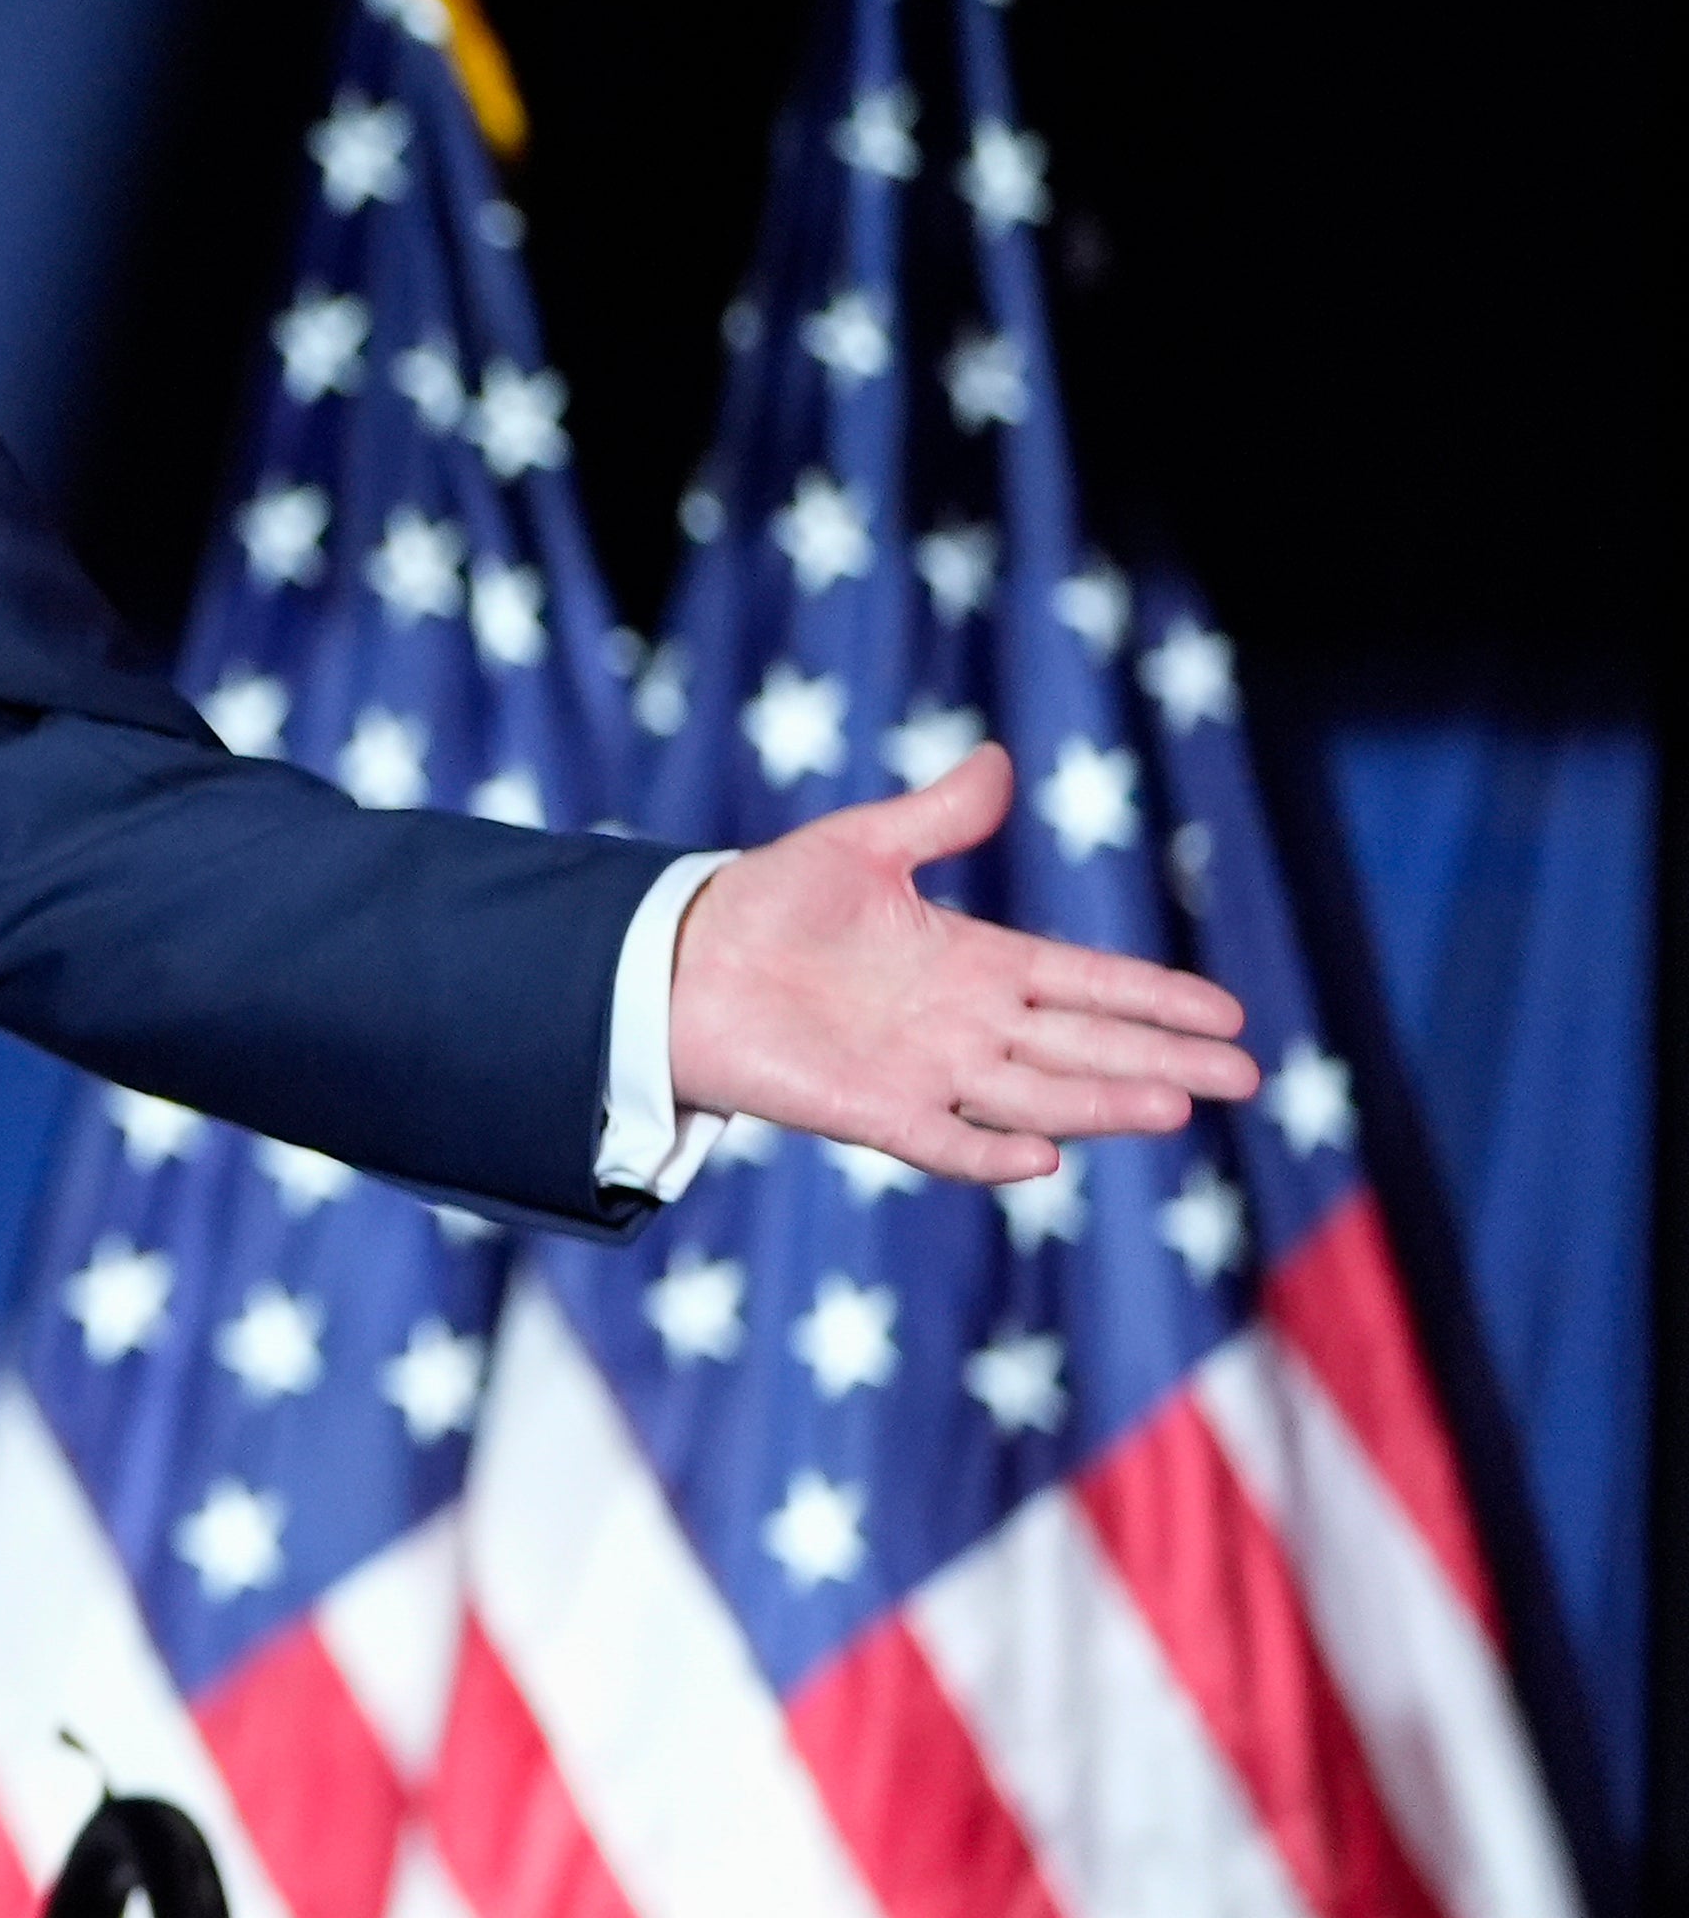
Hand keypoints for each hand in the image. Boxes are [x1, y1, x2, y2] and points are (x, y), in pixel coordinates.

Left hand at [666, 742, 1258, 1183]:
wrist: (676, 958)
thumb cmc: (768, 902)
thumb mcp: (860, 846)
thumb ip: (937, 816)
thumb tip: (1001, 760)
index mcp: (973, 960)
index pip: (1084, 980)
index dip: (1153, 997)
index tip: (1228, 1014)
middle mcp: (963, 1023)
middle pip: (1081, 1045)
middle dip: (1158, 1059)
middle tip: (1242, 1079)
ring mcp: (921, 1071)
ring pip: (1031, 1093)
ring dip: (1098, 1103)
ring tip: (1173, 1109)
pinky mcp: (867, 1108)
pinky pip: (939, 1138)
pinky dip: (985, 1151)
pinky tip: (1042, 1158)